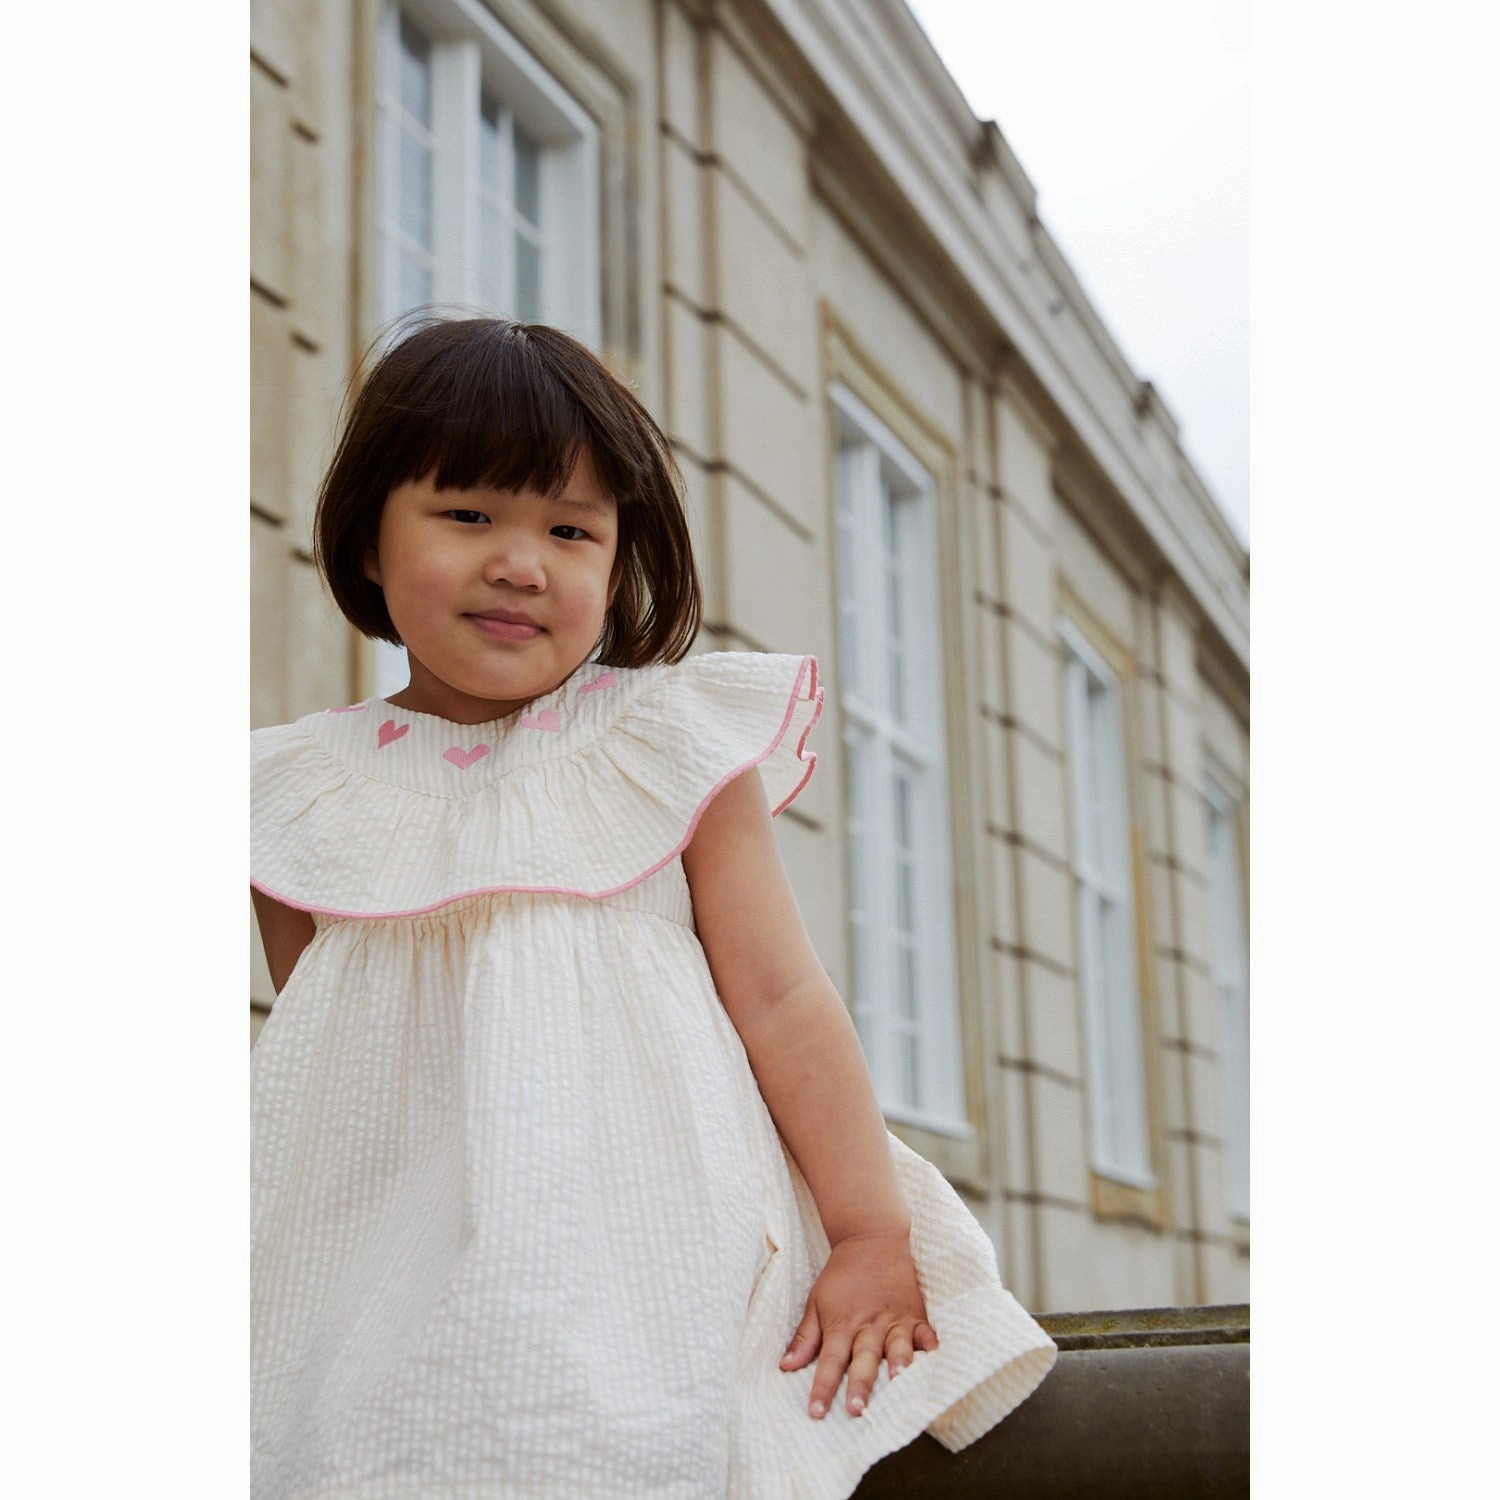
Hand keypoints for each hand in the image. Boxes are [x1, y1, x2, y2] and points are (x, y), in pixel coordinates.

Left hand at [778, 1231, 938, 1418]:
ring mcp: (895, 1319)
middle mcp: (869, 1324)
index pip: (830, 1360)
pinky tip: (935, 1360)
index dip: (822, 1386)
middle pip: (863, 1358)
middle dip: (860, 1384)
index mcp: (842, 1323)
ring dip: (898, 1364)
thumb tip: (785, 1367)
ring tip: (899, 1382)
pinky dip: (930, 1346)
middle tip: (856, 1409)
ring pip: (897, 1345)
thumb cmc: (841, 1275)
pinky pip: (925, 1332)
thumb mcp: (816, 1301)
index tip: (816, 1412)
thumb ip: (805, 1337)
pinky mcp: (915, 1313)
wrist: (871, 1238)